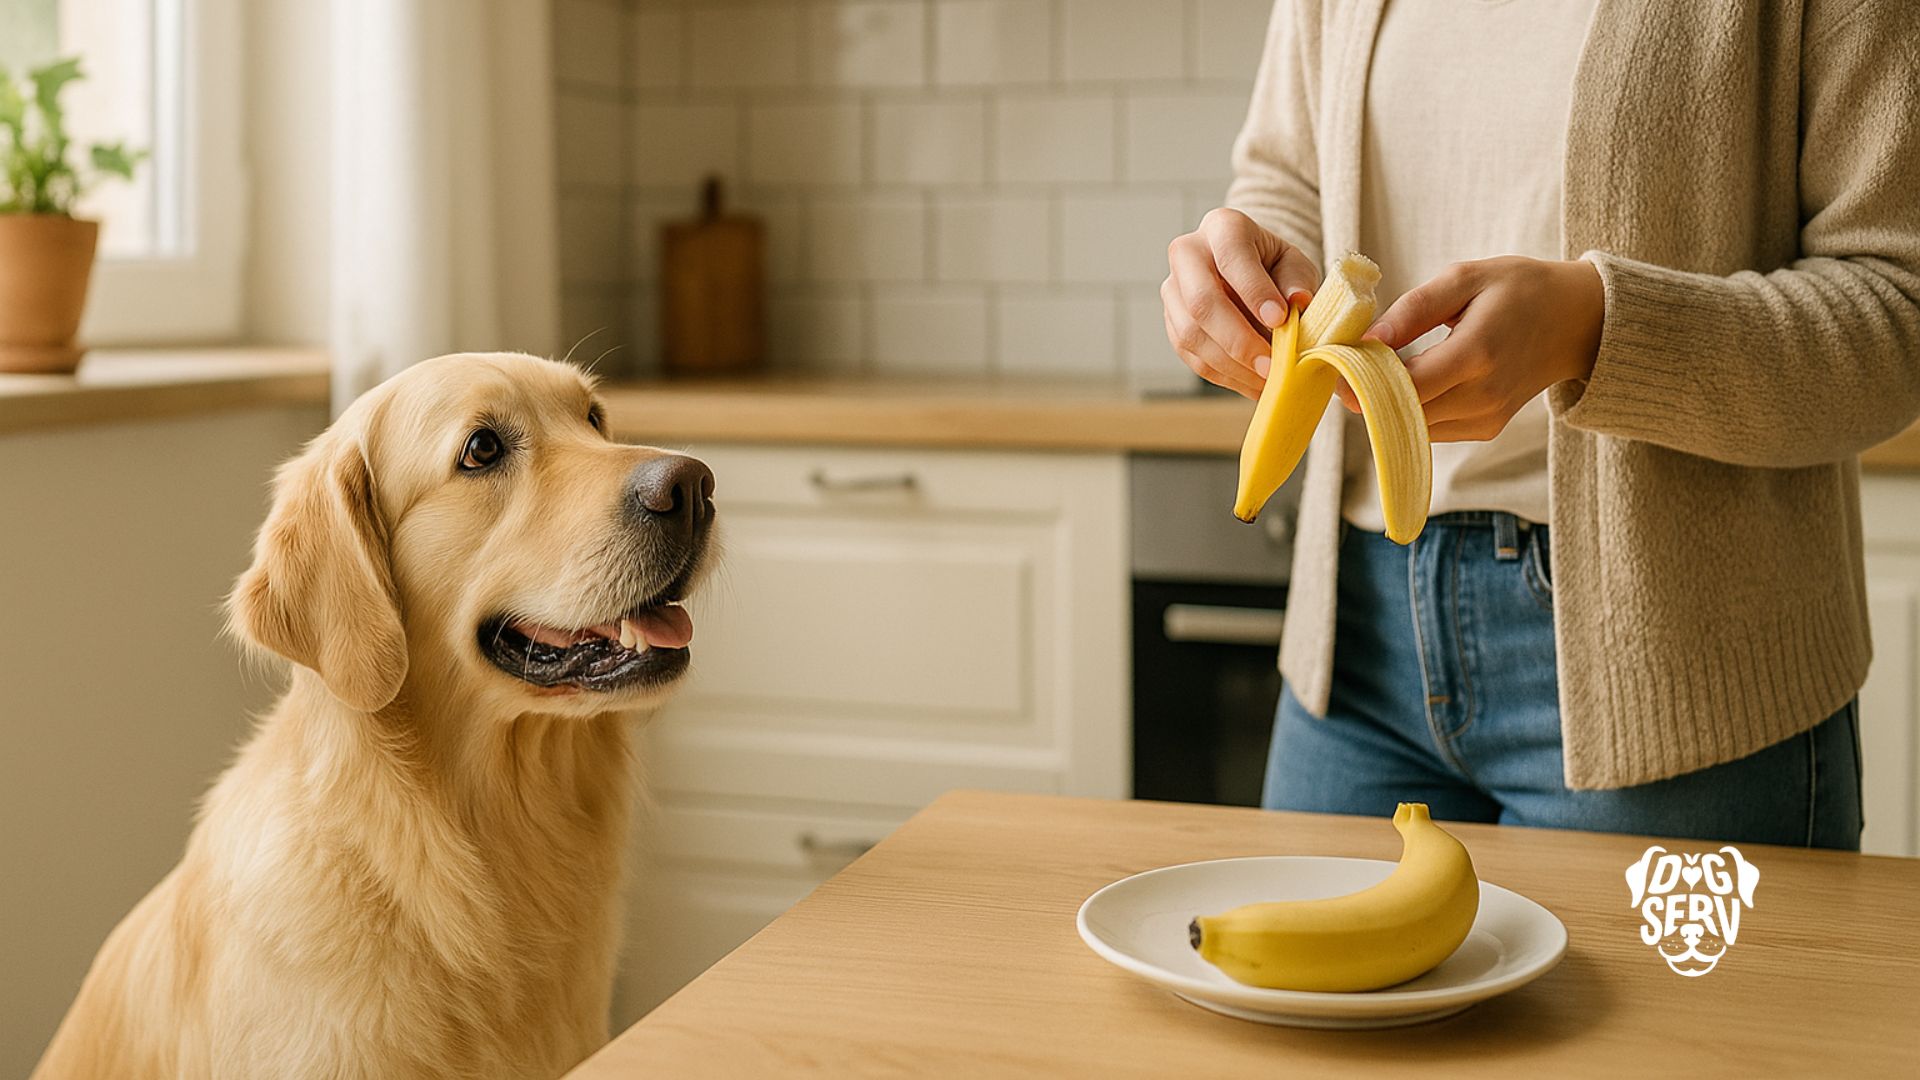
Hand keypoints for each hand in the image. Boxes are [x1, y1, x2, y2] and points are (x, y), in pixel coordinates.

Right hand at [1162, 209, 1319, 398]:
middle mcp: (1187, 253)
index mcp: (1222, 226)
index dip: (1254, 290)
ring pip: (1190, 333)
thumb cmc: (1275, 268)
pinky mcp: (1170, 321)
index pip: (1232, 256)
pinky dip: (1222, 374)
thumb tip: (1297, 302)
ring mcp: (1172, 288)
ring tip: (1266, 379)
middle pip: (1201, 300)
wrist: (1250, 276)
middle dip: (1238, 339)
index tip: (1280, 320)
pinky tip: (1250, 383)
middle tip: (1271, 365)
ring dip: (1231, 364)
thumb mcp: (1295, 266)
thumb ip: (1297, 281)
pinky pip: (1189, 354)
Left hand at [1357, 257, 1603, 441]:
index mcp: (1476, 354)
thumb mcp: (1465, 279)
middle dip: (1367, 392)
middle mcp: (1483, 396)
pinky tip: (1408, 381)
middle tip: (1344, 366)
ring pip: (1412, 426)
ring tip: (1375, 369)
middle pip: (1403, 412)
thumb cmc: (1520, 289)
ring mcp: (1486, 418)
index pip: (1404, 387)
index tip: (1335, 366)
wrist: (1576, 321)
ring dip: (1386, 403)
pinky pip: (1431, 428)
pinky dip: (1411, 409)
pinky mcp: (1485, 429)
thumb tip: (1367, 340)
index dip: (1362, 382)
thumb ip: (1413, 309)